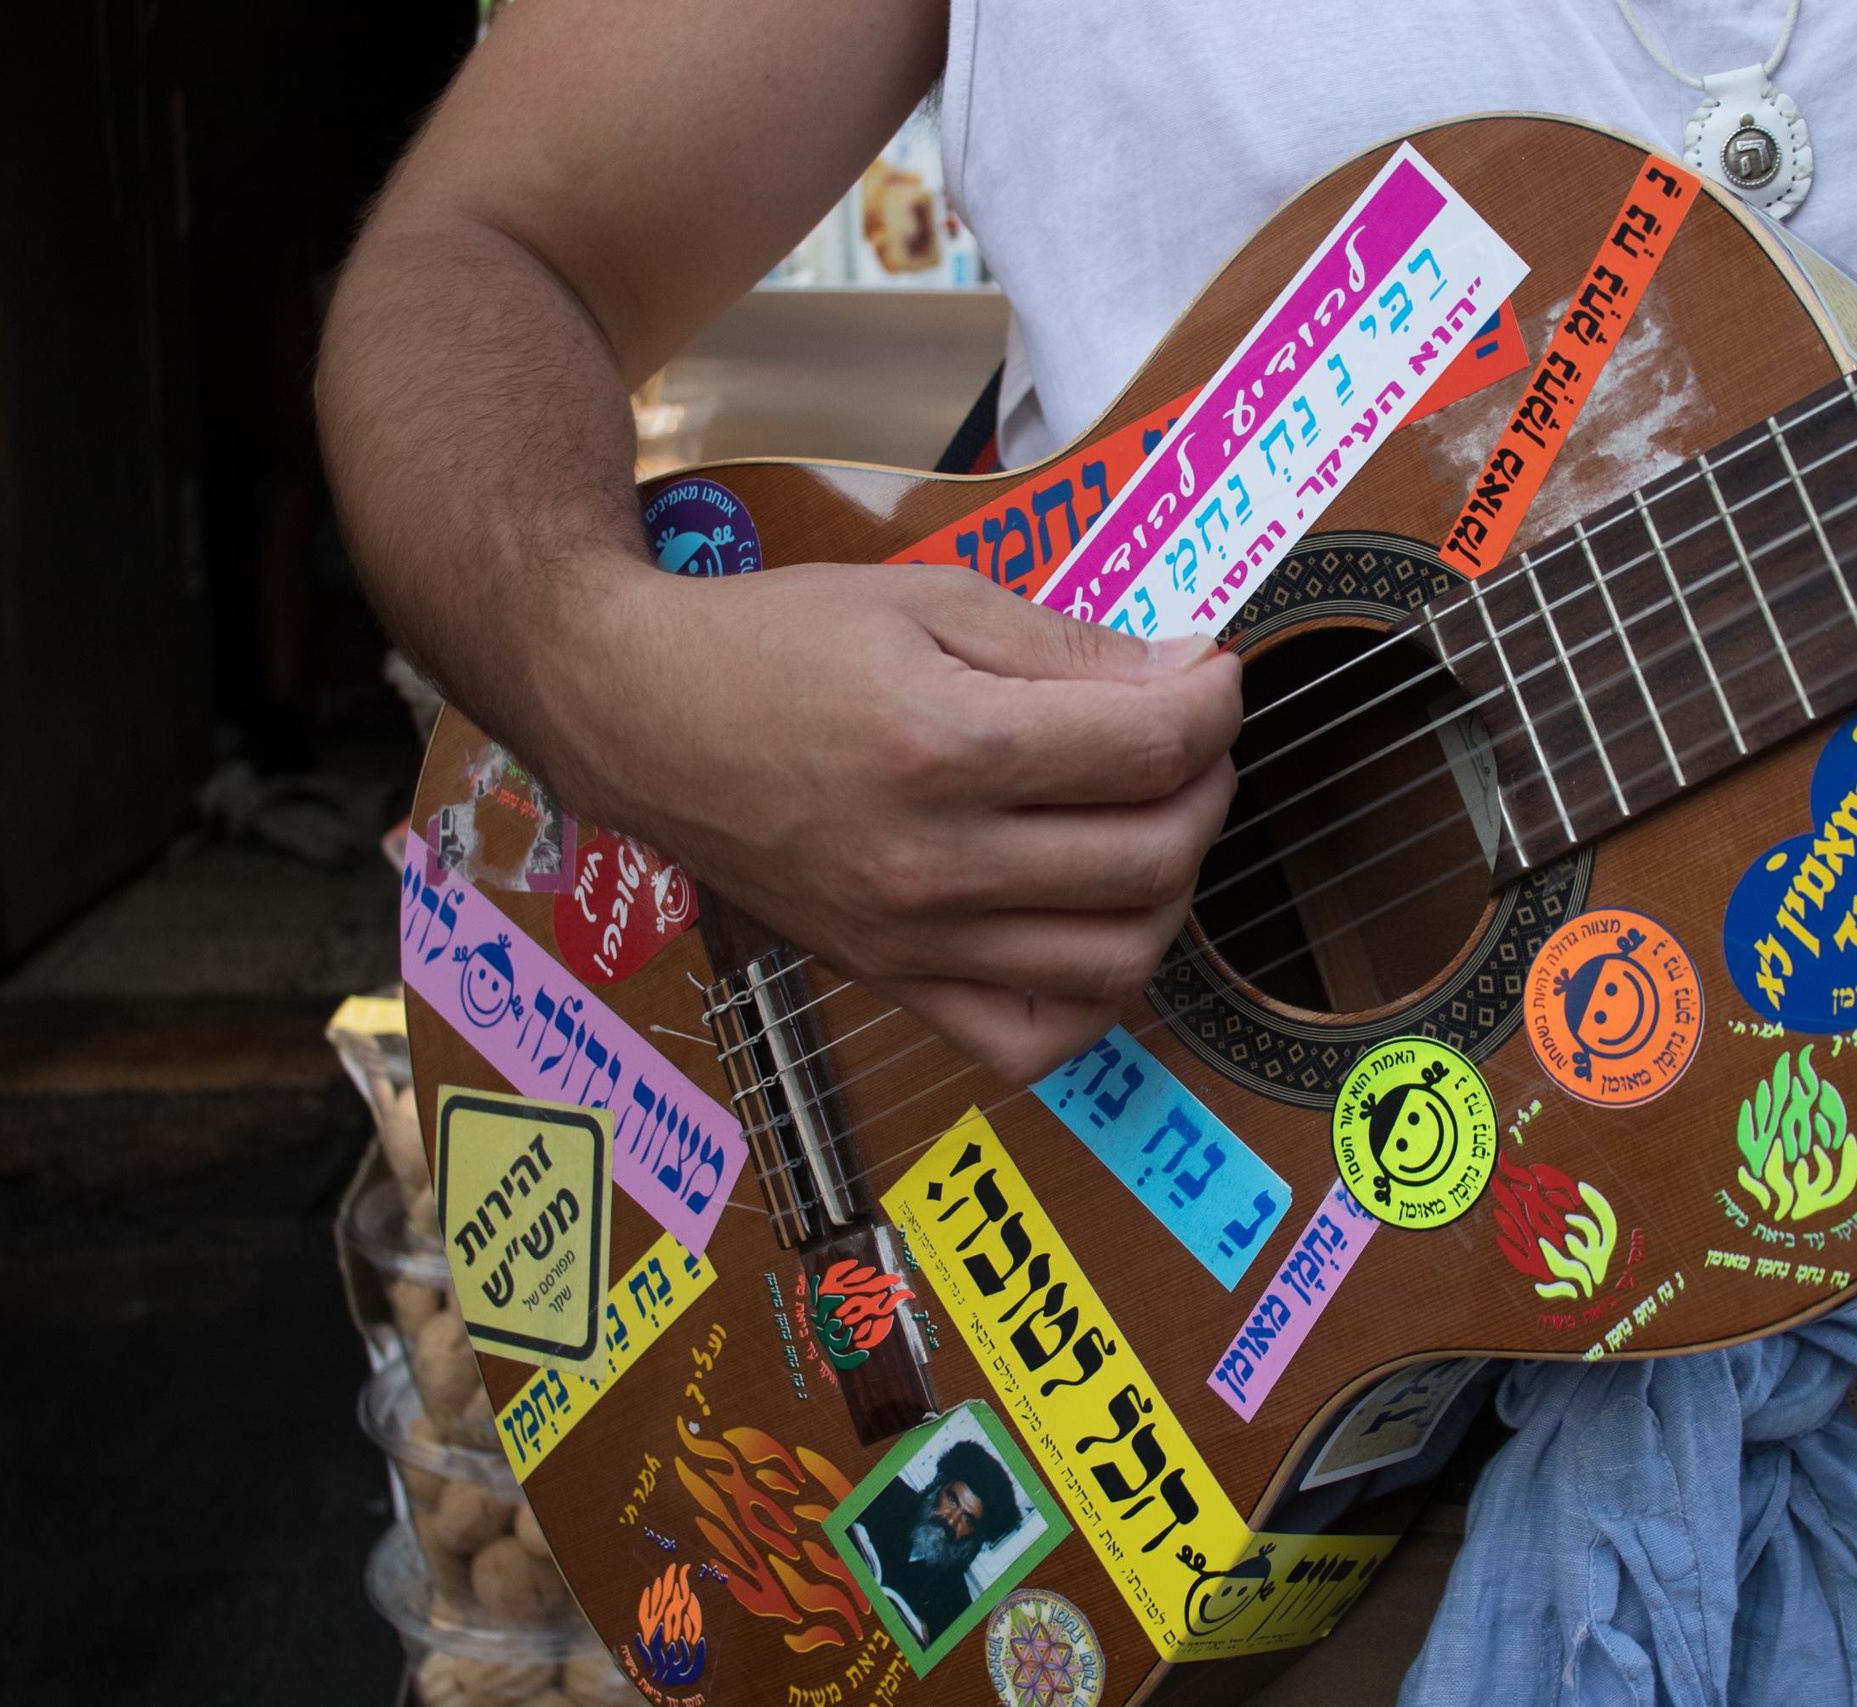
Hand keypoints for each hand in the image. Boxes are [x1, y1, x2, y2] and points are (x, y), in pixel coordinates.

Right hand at [544, 559, 1241, 1081]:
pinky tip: (1096, 922)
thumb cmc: (773, 645)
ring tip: (1149, 820)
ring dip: (1172, 888)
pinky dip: (1098, 994)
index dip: (1214, 703)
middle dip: (1207, 784)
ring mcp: (913, 941)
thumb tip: (1188, 675)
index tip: (1212, 675)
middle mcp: (931, 862)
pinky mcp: (895, 984)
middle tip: (1187, 739)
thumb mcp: (927, 600)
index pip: (1150, 748)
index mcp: (942, 745)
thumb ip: (1068, 646)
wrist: (642, 718)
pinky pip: (1037, 1039)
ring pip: (1121, 958)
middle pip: (1154, 854)